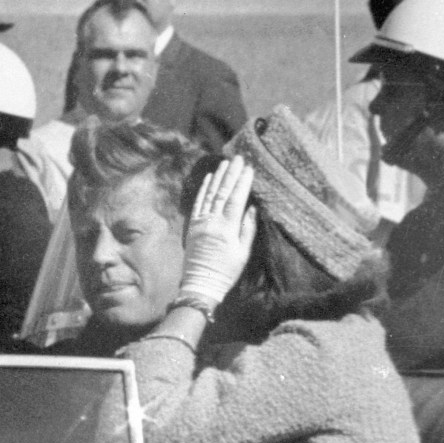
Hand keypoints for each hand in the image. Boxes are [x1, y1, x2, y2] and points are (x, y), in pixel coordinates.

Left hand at [180, 155, 256, 305]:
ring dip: (217, 177)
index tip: (249, 168)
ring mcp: (200, 223)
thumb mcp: (243, 253)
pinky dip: (203, 189)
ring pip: (210, 195)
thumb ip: (247, 229)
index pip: (236, 199)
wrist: (201, 284)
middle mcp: (212, 222)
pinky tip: (209, 178)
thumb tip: (251, 208)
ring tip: (225, 163)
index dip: (242, 182)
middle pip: (222, 193)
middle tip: (238, 158)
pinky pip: (198, 203)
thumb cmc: (226, 271)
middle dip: (231, 174)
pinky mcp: (192, 226)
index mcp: (227, 229)